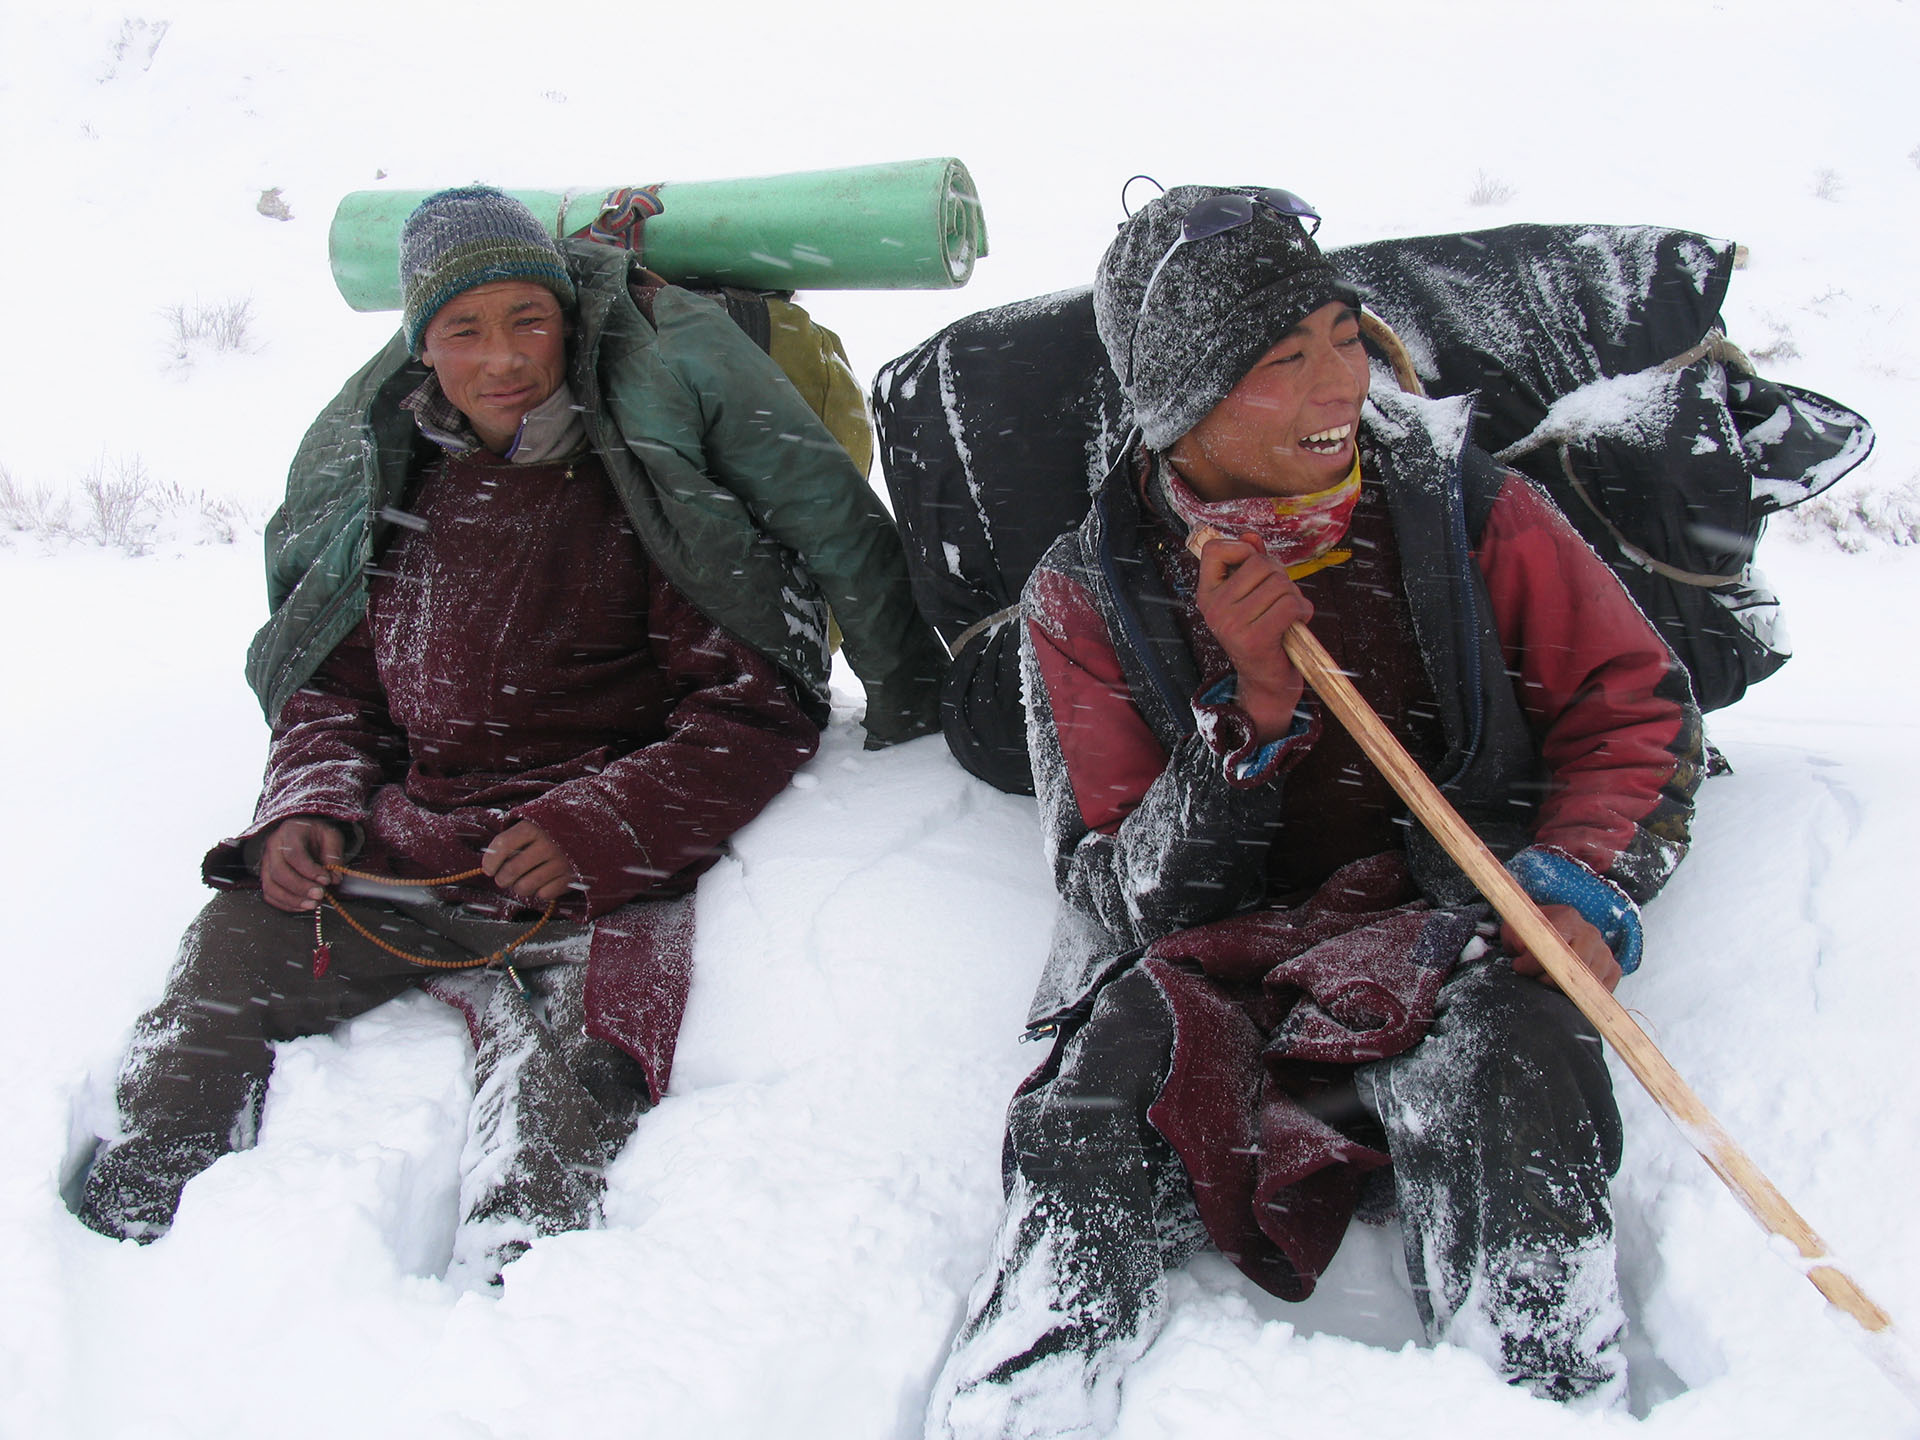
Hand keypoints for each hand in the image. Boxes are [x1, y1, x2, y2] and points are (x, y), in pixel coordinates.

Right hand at [260, 817, 345, 911]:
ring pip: (271, 886)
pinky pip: (269, 894)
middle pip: (279, 872)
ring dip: (292, 899)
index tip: (326, 880)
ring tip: (313, 904)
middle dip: (301, 888)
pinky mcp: (266, 876)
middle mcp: (273, 847)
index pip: (294, 854)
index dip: (310, 870)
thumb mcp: (331, 835)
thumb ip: (334, 855)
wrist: (303, 831)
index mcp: (289, 832)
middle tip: (320, 895)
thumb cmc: (317, 834)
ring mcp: (266, 862)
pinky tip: (302, 906)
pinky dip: (285, 904)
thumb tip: (334, 879)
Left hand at [482, 820, 577, 902]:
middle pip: (512, 870)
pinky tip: (544, 883)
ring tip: (523, 882)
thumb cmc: (552, 830)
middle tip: (504, 879)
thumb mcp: (533, 823)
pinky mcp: (572, 877)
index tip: (488, 869)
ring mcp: (560, 861)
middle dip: (502, 879)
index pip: (502, 845)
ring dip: (519, 888)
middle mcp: (547, 844)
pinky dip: (540, 892)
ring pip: (526, 886)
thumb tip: (490, 863)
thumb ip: (513, 838)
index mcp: (533, 827)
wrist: (592, 829)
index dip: (490, 861)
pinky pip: (545, 894)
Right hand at [1193, 531, 1314, 742]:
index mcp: (1207, 595)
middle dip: (1280, 577)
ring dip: (1294, 596)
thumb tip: (1250, 536)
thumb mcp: (1251, 596)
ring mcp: (1232, 624)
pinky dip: (1302, 611)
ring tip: (1289, 614)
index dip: (1241, 549)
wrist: (1266, 681)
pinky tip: (1296, 623)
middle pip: (1260, 563)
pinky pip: (1290, 605)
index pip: (1215, 549)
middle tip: (1280, 599)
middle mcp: (1214, 608)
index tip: (1253, 567)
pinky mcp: (1255, 639)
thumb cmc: (1263, 633)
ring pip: (1279, 583)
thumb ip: (1249, 564)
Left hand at [1503, 903, 1621, 993]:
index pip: (1552, 943)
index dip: (1532, 960)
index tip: (1518, 966)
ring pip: (1588, 980)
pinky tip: (1568, 989)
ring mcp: (1604, 951)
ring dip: (1565, 988)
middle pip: (1573, 965)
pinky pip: (1603, 989)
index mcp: (1568, 918)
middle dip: (1548, 978)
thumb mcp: (1518, 927)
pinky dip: (1585, 994)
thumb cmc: (1537, 933)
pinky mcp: (1613, 968)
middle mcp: (1590, 933)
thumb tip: (1522, 948)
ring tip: (1547, 983)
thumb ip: (1516, 935)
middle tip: (1534, 980)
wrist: (1559, 931)